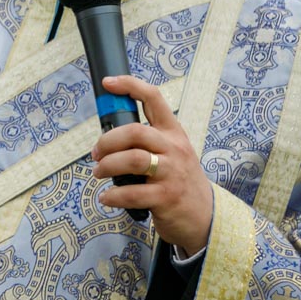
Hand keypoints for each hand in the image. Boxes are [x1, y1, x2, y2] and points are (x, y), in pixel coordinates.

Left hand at [92, 74, 213, 255]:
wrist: (205, 216)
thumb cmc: (179, 181)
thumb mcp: (172, 153)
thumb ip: (149, 141)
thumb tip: (110, 136)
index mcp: (173, 133)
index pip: (154, 99)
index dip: (130, 86)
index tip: (109, 83)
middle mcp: (174, 149)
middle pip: (135, 132)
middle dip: (107, 141)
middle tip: (96, 154)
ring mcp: (171, 173)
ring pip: (131, 159)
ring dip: (106, 165)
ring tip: (98, 173)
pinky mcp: (166, 197)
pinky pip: (131, 193)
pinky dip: (112, 195)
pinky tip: (107, 198)